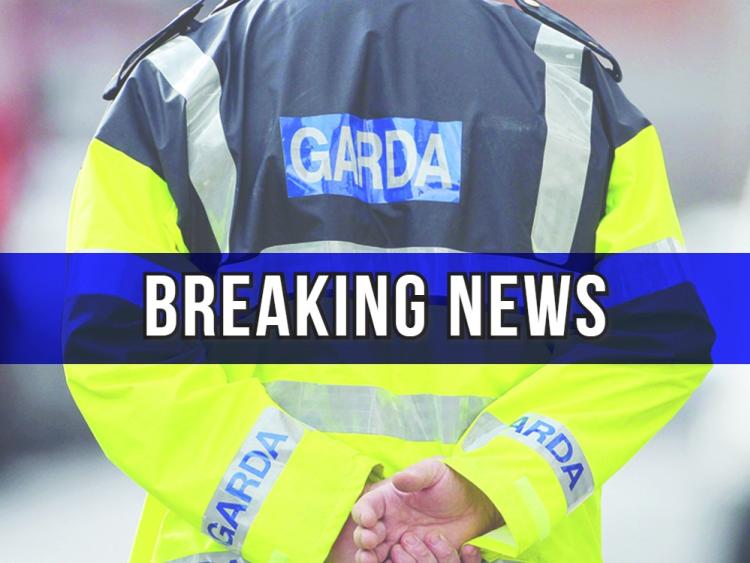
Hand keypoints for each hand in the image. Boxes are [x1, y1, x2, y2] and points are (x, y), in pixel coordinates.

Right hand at [351, 458, 501, 561]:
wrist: (473, 506)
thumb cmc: (450, 484)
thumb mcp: (435, 472)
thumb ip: (417, 475)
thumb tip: (398, 480)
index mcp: (387, 500)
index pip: (366, 507)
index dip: (363, 514)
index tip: (369, 519)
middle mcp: (388, 523)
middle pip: (364, 535)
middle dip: (363, 539)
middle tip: (370, 541)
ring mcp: (399, 543)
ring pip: (376, 556)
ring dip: (371, 558)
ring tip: (374, 558)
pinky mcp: (414, 558)